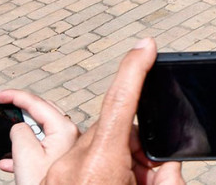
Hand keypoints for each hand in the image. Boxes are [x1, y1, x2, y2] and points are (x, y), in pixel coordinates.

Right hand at [0, 89, 79, 184]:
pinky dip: (23, 152)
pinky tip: (9, 162)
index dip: (15, 96)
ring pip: (39, 133)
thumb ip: (19, 131)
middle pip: (41, 114)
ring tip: (3, 140)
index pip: (37, 103)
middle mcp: (69, 134)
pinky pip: (40, 148)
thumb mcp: (24, 154)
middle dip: (20, 112)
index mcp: (63, 128)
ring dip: (19, 136)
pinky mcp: (60, 159)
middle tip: (3, 107)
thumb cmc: (44, 184)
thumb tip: (19, 126)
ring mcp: (66, 147)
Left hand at [38, 38, 184, 184]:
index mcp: (100, 164)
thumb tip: (170, 166)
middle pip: (112, 128)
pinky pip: (76, 160)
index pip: (120, 101)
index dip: (134, 68)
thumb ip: (168, 181)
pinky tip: (105, 183)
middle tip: (144, 175)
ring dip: (114, 159)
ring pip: (96, 144)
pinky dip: (95, 169)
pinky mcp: (45, 180)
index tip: (145, 46)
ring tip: (125, 184)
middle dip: (133, 144)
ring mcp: (55, 172)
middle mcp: (72, 163)